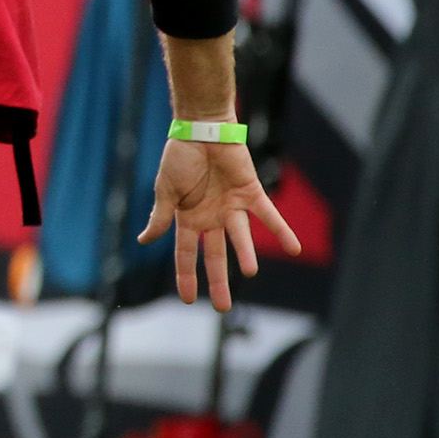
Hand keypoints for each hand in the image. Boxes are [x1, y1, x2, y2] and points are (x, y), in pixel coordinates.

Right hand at [140, 136, 301, 309]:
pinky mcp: (251, 193)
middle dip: (218, 281)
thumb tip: (143, 241)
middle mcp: (211, 218)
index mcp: (188, 218)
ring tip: (249, 272)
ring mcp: (232, 207)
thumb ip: (160, 217)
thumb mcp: (164, 190)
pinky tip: (295, 248)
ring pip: (240, 237)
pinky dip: (282, 231)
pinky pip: (268, 216)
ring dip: (245, 254)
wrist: (201, 129)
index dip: (187, 276)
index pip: (186, 254)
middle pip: (215, 255)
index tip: (188, 300)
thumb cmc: (179, 157)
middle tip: (223, 308)